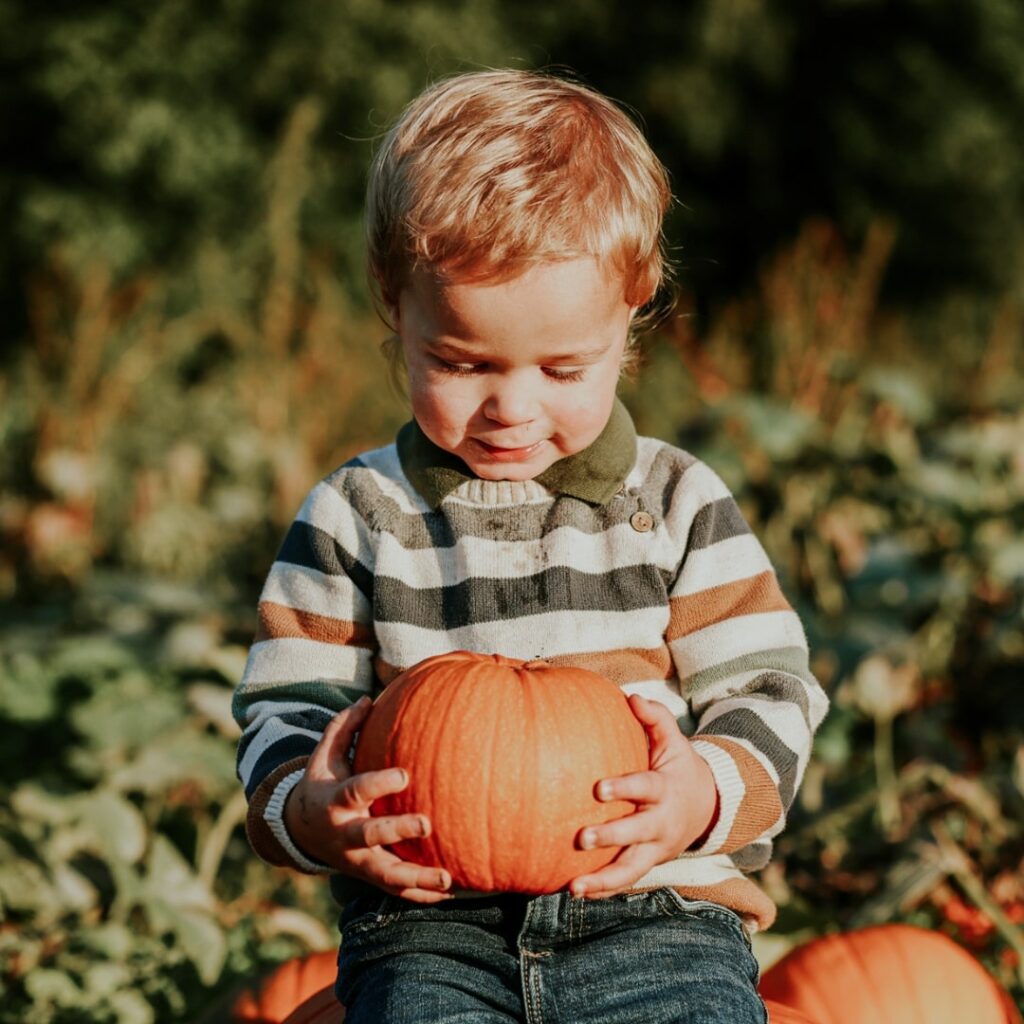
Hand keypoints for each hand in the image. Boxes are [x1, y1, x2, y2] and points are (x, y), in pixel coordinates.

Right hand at [284, 696, 452, 902]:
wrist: (300, 831)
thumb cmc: (323, 784)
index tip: (404, 775)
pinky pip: (395, 891)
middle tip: (427, 824)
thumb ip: (343, 728)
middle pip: (370, 836)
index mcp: (334, 802)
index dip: (378, 783)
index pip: (356, 791)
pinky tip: (449, 894)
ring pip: (386, 874)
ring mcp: (356, 860)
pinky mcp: (368, 876)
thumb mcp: (324, 757)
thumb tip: (368, 699)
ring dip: (417, 878)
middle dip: (397, 831)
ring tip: (448, 879)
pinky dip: (420, 895)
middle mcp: (345, 834)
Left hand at [569, 695, 718, 898]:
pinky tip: (574, 892)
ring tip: (574, 886)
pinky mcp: (649, 864)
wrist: (708, 807)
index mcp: (666, 790)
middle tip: (582, 837)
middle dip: (611, 837)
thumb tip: (632, 697)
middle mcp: (662, 823)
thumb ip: (656, 718)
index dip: (624, 788)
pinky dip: (603, 889)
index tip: (598, 788)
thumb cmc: (678, 768)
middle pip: (637, 833)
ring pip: (631, 868)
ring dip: (603, 879)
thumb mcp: (674, 741)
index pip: (645, 788)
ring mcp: (656, 848)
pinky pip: (625, 880)